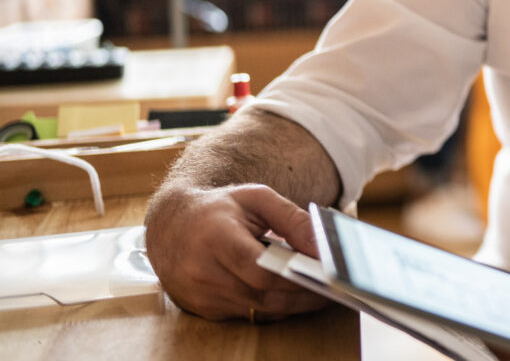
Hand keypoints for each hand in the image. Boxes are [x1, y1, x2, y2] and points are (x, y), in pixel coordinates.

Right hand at [144, 182, 328, 320]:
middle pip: (263, 295)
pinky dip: (273, 306)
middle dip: (303, 295)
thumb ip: (292, 219)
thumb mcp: (257, 198)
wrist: (171, 225)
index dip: (296, 275)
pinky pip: (247, 314)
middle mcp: (202, 271)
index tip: (328, 274)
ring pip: (258, 309)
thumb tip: (322, 246)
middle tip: (335, 289)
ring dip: (293, 304)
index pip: (259, 268)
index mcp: (215, 237)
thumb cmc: (219, 208)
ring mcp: (200, 295)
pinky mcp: (203, 309)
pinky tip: (293, 296)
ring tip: (322, 292)